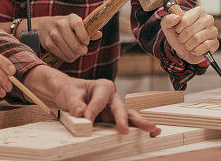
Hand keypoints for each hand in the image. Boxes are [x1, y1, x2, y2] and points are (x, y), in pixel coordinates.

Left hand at [24, 66, 159, 136]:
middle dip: (123, 119)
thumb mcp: (69, 95)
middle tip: (124, 130)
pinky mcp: (114, 119)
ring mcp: (114, 109)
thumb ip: (75, 104)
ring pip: (129, 116)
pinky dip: (137, 128)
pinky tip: (151, 133)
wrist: (67, 95)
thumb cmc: (70, 92)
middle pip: (120, 107)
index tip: (87, 119)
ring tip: (152, 130)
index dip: (94, 110)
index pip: (100, 100)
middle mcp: (112, 97)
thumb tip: (81, 114)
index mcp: (102, 86)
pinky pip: (126, 123)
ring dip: (139, 124)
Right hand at [31, 14, 101, 62]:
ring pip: (70, 52)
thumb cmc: (66, 26)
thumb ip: (88, 30)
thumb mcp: (76, 24)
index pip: (78, 25)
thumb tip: (99, 34)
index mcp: (71, 18)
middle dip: (82, 51)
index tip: (86, 42)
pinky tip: (68, 53)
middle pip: (75, 45)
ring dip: (75, 55)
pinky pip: (62, 56)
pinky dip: (68, 57)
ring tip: (75, 52)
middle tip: (82, 50)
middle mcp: (60, 24)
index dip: (84, 36)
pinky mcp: (48, 43)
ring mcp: (53, 34)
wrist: (44, 26)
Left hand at [160, 6, 218, 64]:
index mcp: (198, 11)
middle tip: (182, 39)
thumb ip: (167, 20)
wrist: (183, 49)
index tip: (178, 30)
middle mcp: (208, 19)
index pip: (186, 20)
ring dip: (188, 45)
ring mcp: (213, 31)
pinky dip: (196, 50)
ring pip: (197, 39)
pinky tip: (195, 49)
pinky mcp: (215, 43)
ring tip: (188, 44)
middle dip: (182, 38)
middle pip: (191, 30)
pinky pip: (205, 46)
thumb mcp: (168, 26)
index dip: (179, 28)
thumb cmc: (178, 35)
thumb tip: (176, 18)